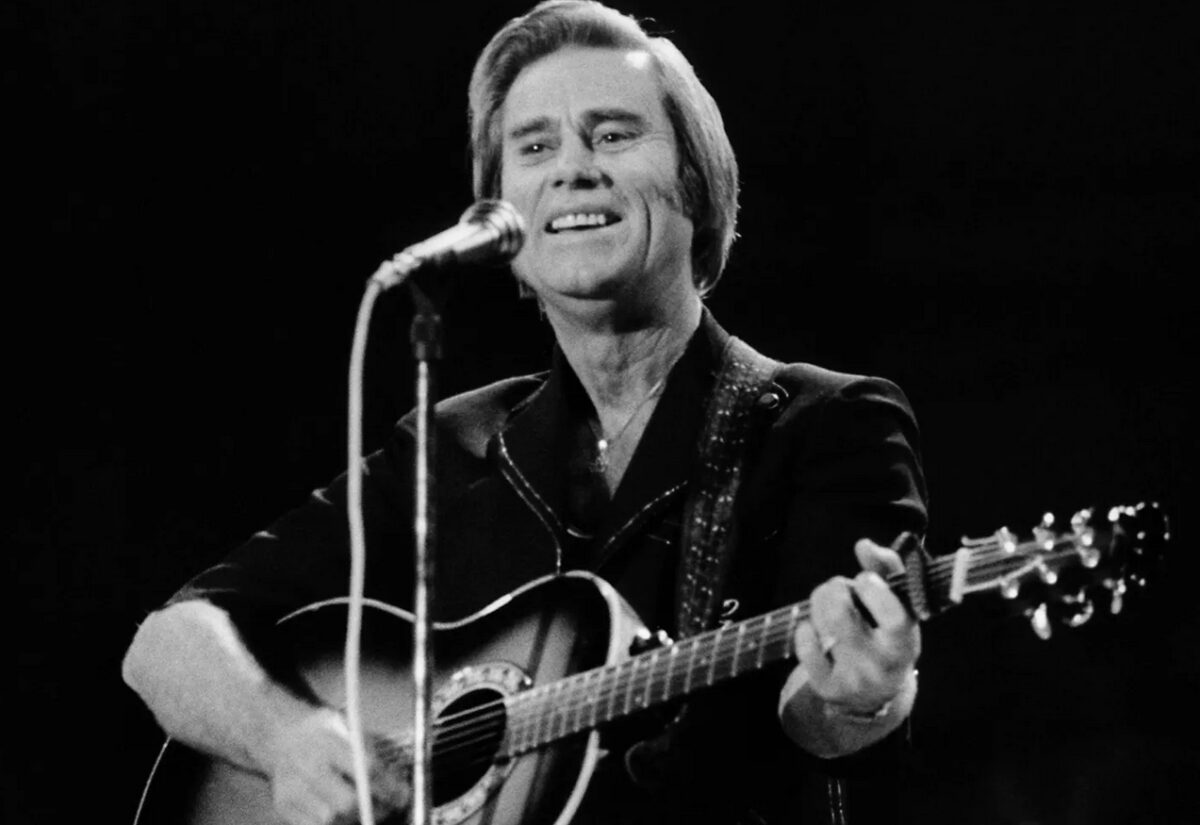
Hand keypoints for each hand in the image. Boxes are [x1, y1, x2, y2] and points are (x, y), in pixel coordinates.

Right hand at [264, 707, 409, 824]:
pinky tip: (343, 816)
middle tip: (388, 808)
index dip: (390, 787)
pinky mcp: (283, 807)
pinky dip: (334, 824)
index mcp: (327, 740)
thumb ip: (369, 750)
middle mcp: (306, 766)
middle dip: (374, 810)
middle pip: (346, 803)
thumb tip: (397, 782)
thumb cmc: (324, 731)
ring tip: (366, 811)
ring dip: (354, 820)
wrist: (282, 735)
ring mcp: (291, 790)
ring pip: (330, 821)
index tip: (403, 796)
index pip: (366, 769)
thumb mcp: (347, 725)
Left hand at [791, 538, 919, 713]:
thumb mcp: (899, 607)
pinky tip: (817, 629)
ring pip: (822, 624)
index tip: (865, 580)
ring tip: (829, 603)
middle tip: (840, 588)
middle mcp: (880, 667)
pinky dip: (806, 627)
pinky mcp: (827, 688)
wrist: (876, 694)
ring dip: (820, 602)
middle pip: (842, 613)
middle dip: (835, 587)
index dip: (874, 589)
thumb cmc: (887, 636)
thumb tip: (863, 545)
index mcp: (904, 645)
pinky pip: (804, 644)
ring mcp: (852, 680)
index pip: (894, 617)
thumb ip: (887, 569)